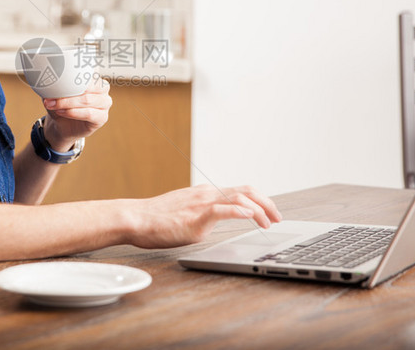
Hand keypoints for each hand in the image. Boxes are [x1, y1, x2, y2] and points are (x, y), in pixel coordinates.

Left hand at [41, 76, 111, 150]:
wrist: (62, 125)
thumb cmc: (61, 105)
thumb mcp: (55, 92)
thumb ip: (55, 84)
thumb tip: (47, 79)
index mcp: (93, 77)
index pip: (90, 70)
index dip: (76, 73)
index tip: (59, 76)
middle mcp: (103, 88)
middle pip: (89, 86)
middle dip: (69, 91)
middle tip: (51, 97)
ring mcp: (105, 102)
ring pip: (88, 100)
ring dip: (68, 103)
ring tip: (54, 105)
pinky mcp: (102, 117)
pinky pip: (89, 113)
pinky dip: (73, 112)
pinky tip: (62, 112)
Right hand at [126, 184, 282, 248]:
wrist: (136, 218)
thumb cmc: (156, 219)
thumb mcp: (186, 213)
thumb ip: (203, 214)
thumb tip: (214, 221)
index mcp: (206, 194)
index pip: (241, 191)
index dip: (260, 200)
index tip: (270, 213)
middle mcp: (207, 194)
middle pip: (246, 191)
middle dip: (267, 204)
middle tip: (277, 217)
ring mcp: (202, 203)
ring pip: (240, 199)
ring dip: (259, 210)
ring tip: (267, 223)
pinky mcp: (196, 215)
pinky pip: (223, 209)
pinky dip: (241, 212)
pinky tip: (250, 217)